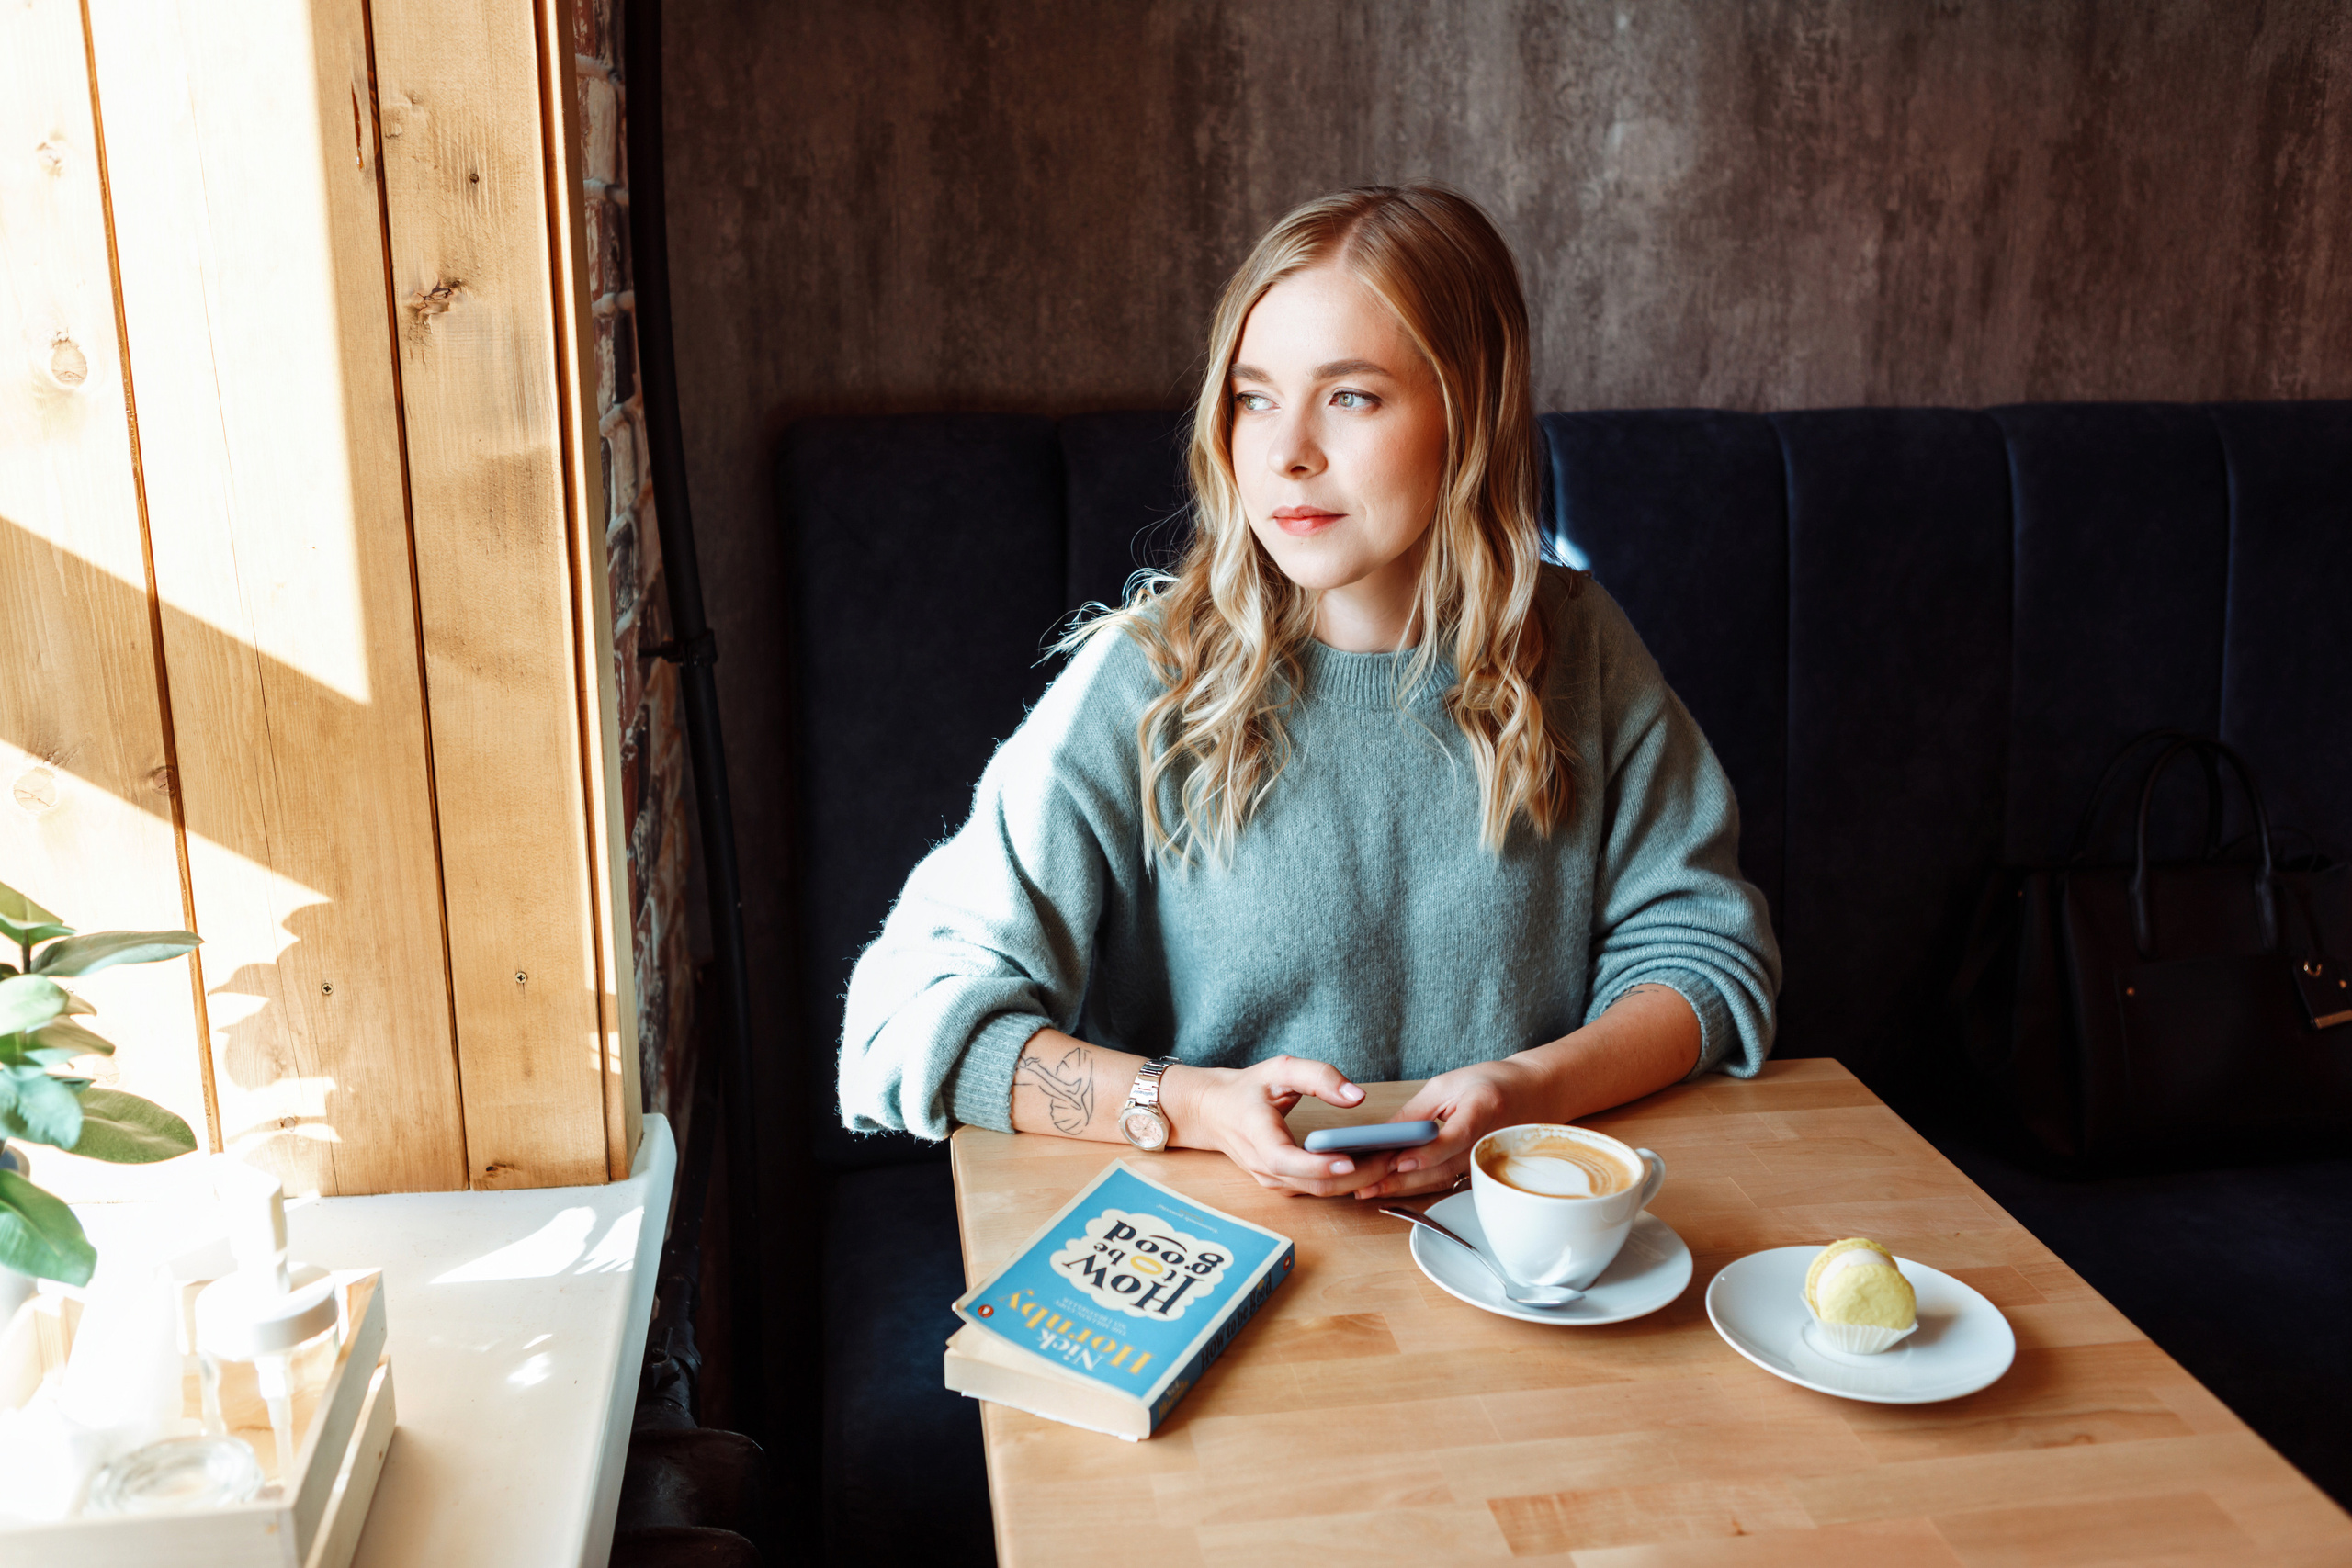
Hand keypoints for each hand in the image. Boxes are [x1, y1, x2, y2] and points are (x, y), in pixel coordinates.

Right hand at [1161, 1055, 1397, 1196]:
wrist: (1213, 1112)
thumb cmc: (1247, 1089)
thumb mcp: (1280, 1069)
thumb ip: (1319, 1076)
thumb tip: (1357, 1095)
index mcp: (1258, 1136)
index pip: (1286, 1160)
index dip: (1318, 1165)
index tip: (1349, 1159)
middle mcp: (1265, 1167)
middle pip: (1315, 1184)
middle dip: (1358, 1174)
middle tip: (1395, 1156)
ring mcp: (1273, 1181)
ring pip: (1321, 1192)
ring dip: (1358, 1180)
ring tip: (1392, 1158)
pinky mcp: (1284, 1185)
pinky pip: (1319, 1190)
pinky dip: (1347, 1180)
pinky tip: (1372, 1163)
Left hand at [1349, 1055, 1554, 1199]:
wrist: (1531, 1094)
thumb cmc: (1489, 1083)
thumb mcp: (1448, 1085)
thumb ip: (1416, 1113)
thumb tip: (1382, 1136)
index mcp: (1484, 1109)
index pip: (1455, 1135)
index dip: (1427, 1152)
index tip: (1397, 1160)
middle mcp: (1489, 1141)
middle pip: (1442, 1167)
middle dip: (1401, 1178)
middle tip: (1365, 1184)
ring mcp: (1486, 1162)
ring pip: (1440, 1180)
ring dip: (1403, 1187)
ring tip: (1368, 1189)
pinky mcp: (1479, 1172)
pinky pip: (1446, 1182)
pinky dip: (1417, 1186)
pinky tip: (1391, 1188)